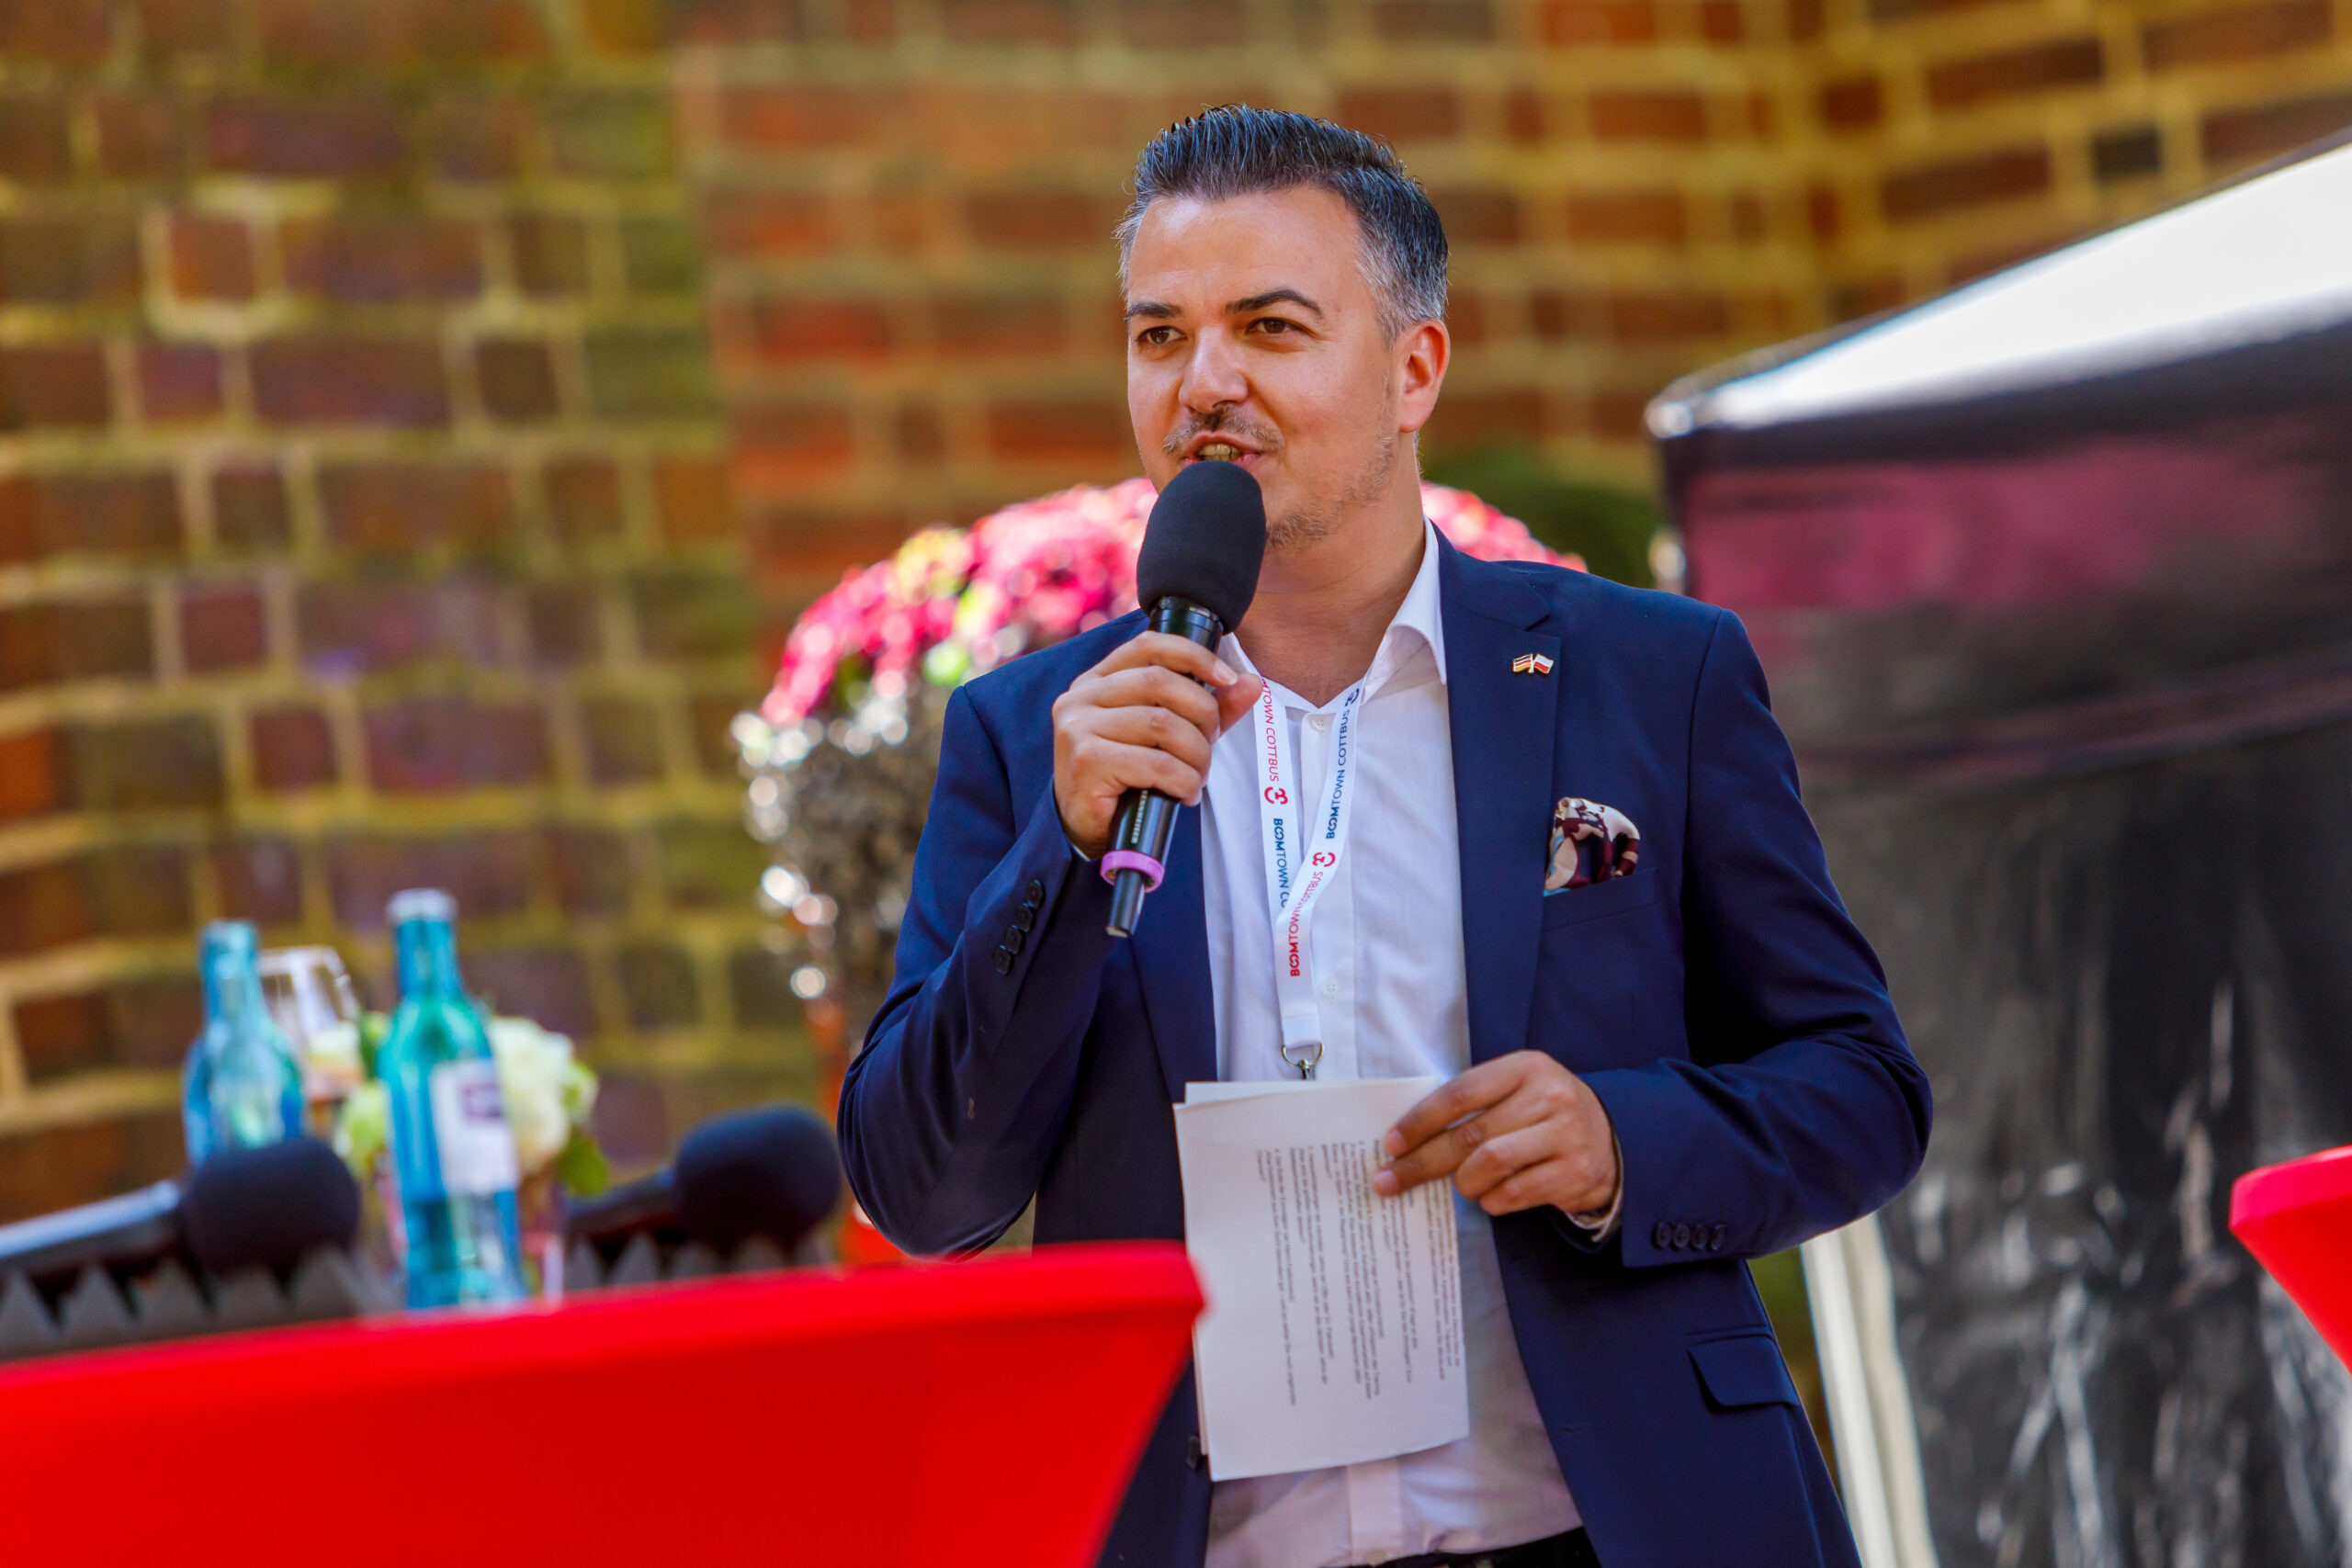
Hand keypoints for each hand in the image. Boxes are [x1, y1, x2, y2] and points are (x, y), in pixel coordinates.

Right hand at [1052, 632, 1263, 858]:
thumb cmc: (1127, 778)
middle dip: (1202, 713)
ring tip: (1197, 775)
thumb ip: (1206, 707)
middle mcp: (1081, 697)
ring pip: (1162, 724)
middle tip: (1210, 743)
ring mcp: (1078, 727)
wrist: (1089, 829)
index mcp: (1097, 681)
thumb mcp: (1167, 736)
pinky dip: (1183, 780)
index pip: (1149, 645)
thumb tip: (1251, 683)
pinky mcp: (1086, 761)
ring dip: (1196, 754)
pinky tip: (1184, 793)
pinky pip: (1156, 764)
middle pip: (1161, 682)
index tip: (1227, 678)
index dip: (1194, 656)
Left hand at [1373, 1051, 1619, 1217]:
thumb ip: (1474, 1105)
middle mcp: (1549, 1097)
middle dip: (1422, 1162)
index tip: (1391, 1144)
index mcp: (1526, 1067)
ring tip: (1461, 1186)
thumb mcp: (1517, 1090)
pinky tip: (1490, 1196)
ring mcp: (1566, 1135)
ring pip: (1489, 1165)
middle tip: (1389, 1181)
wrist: (1613, 1136)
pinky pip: (1513, 1193)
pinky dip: (1491, 1200)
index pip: (1461, 1093)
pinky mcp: (1575, 1172)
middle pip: (1470, 1135)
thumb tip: (1408, 1140)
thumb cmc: (1544, 1113)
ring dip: (1463, 1183)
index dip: (1420, 1120)